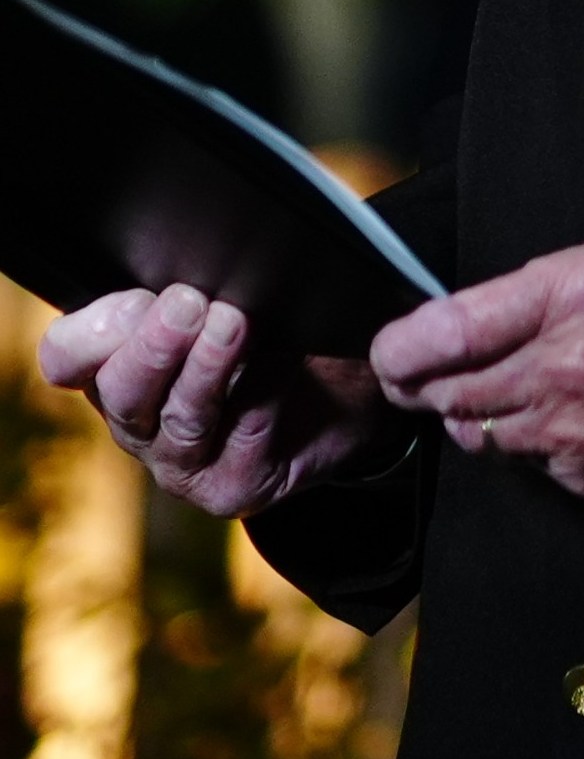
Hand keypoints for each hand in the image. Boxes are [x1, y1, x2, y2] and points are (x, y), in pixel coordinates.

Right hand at [38, 284, 396, 518]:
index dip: (90, 334)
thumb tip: (180, 271)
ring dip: (208, 366)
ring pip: (181, 417)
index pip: (67, 356)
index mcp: (115, 370)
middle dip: (154, 344)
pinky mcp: (231, 487)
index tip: (134, 300)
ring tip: (234, 322)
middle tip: (188, 303)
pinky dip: (270, 382)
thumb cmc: (267, 337)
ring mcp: (181, 463)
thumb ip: (181, 289)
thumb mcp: (218, 300)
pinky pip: (249, 431)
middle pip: (120, 390)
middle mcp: (137, 422)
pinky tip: (288, 350)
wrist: (341, 395)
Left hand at [369, 221, 583, 503]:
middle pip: (447, 392)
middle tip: (421, 372)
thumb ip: (546, 276)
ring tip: (504, 387)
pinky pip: (530, 464)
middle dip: (425, 383)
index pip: (443, 332)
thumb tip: (479, 309)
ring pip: (479, 434)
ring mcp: (578, 435)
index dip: (397, 347)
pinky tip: (565, 415)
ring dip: (476, 413)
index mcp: (574, 296)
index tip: (390, 349)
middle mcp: (567, 370)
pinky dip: (532, 441)